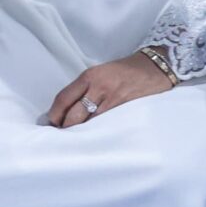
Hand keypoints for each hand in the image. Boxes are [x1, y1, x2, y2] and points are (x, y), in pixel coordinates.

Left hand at [45, 54, 175, 128]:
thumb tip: (66, 110)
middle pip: (72, 116)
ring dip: (80, 134)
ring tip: (77, 139)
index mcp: (89, 76)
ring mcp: (112, 100)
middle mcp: (99, 87)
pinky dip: (97, 133)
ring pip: (88, 125)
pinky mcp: (124, 110)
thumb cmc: (125, 71)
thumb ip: (84, 89)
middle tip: (62, 135)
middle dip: (65, 128)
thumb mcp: (100, 73)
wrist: (154, 67)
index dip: (54, 115)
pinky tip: (95, 137)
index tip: (52, 123)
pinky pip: (105, 126)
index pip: (63, 99)